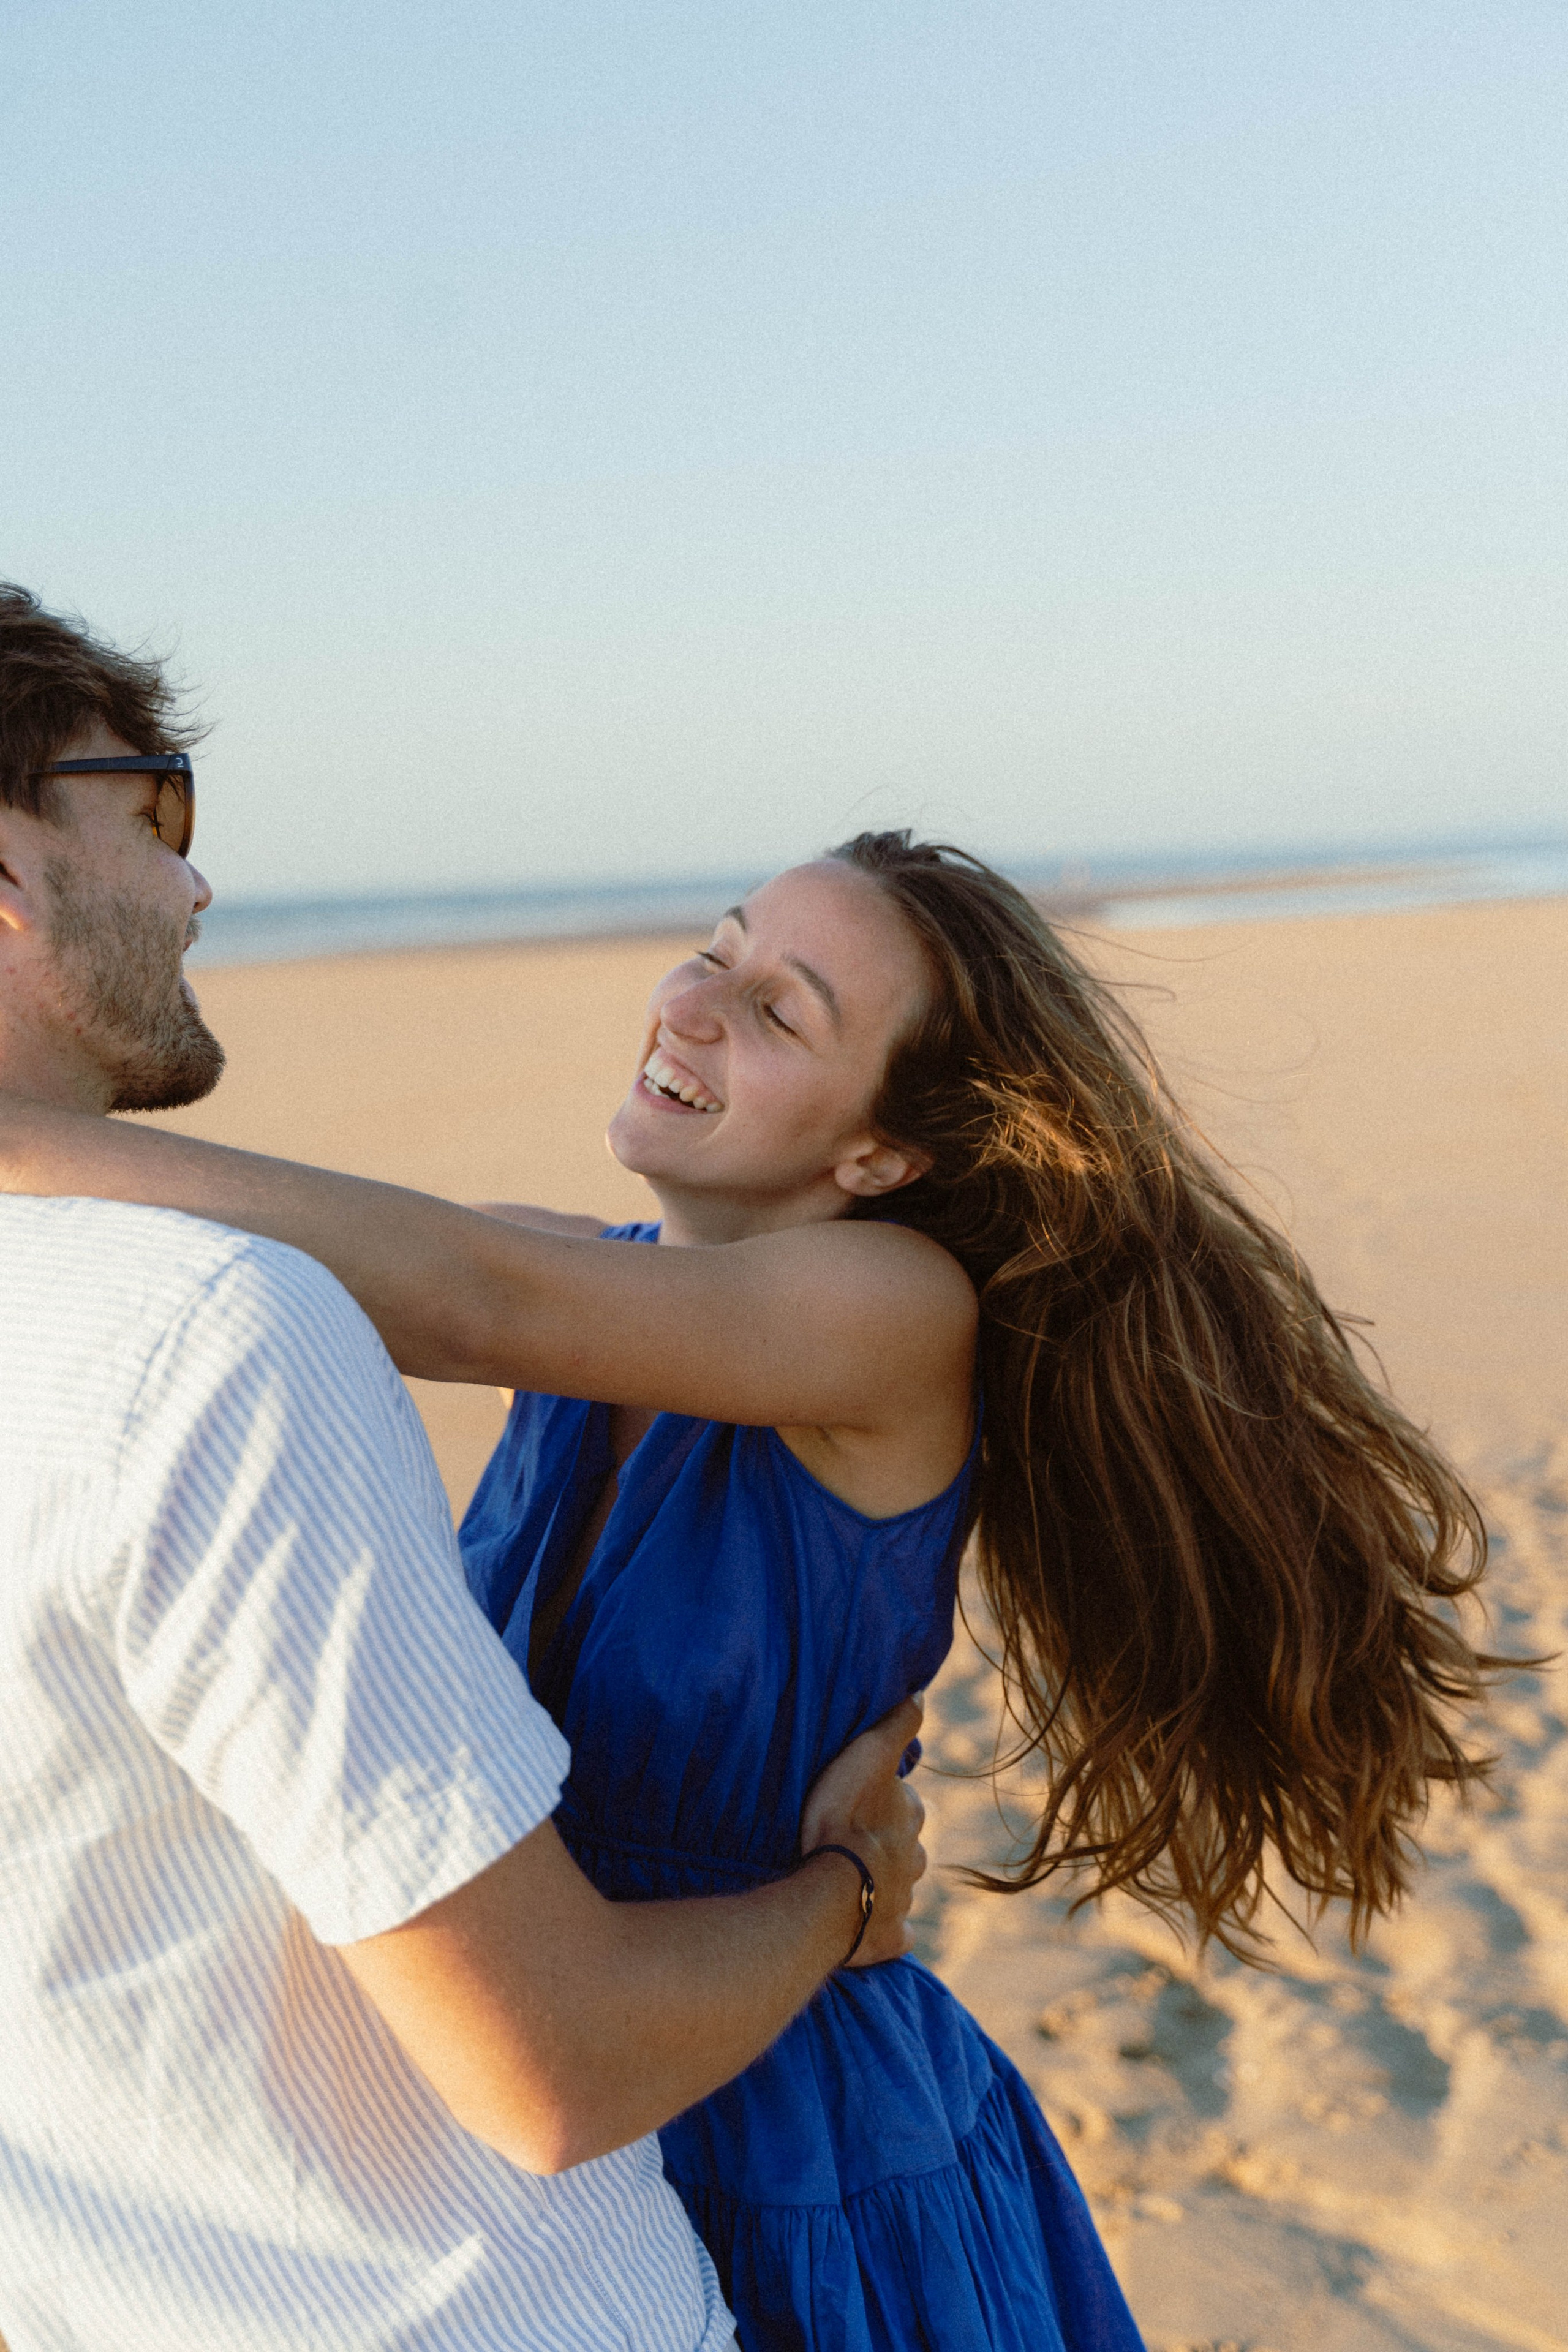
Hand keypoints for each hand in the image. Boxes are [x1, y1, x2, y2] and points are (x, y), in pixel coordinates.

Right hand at [798, 1695, 925, 1967]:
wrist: (833, 1891)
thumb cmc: (845, 1818)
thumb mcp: (868, 1755)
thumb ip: (897, 1725)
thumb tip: (923, 1694)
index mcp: (911, 1817)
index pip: (906, 1803)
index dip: (886, 1801)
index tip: (863, 1801)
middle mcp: (915, 1858)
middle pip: (906, 1847)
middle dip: (888, 1844)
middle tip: (856, 1842)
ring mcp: (904, 1901)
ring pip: (900, 1887)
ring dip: (883, 1883)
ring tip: (853, 1880)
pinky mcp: (891, 1938)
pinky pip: (896, 1933)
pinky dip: (887, 1929)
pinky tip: (870, 1925)